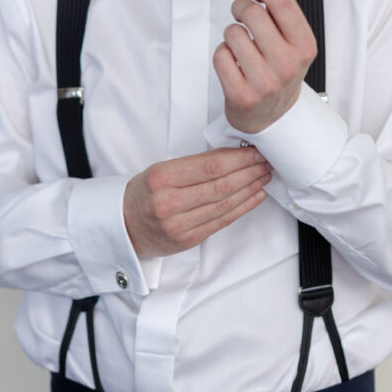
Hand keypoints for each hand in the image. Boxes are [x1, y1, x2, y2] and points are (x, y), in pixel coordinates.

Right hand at [123, 146, 271, 255]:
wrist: (125, 224)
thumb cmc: (146, 192)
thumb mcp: (162, 170)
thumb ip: (194, 165)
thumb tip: (232, 155)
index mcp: (162, 178)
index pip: (209, 166)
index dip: (238, 159)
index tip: (255, 151)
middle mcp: (169, 202)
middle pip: (221, 185)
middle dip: (249, 172)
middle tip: (266, 162)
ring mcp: (179, 225)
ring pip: (224, 204)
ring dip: (250, 188)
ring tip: (264, 176)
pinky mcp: (188, 240)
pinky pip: (222, 222)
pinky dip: (243, 207)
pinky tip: (255, 196)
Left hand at [213, 0, 316, 133]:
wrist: (273, 117)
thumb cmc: (280, 71)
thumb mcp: (293, 41)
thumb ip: (281, 9)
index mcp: (304, 46)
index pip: (281, 1)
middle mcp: (287, 64)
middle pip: (253, 13)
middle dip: (240, 6)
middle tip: (241, 14)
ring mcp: (264, 82)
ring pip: (232, 33)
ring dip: (231, 33)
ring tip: (241, 45)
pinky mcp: (241, 95)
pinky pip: (220, 55)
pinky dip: (223, 54)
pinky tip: (234, 63)